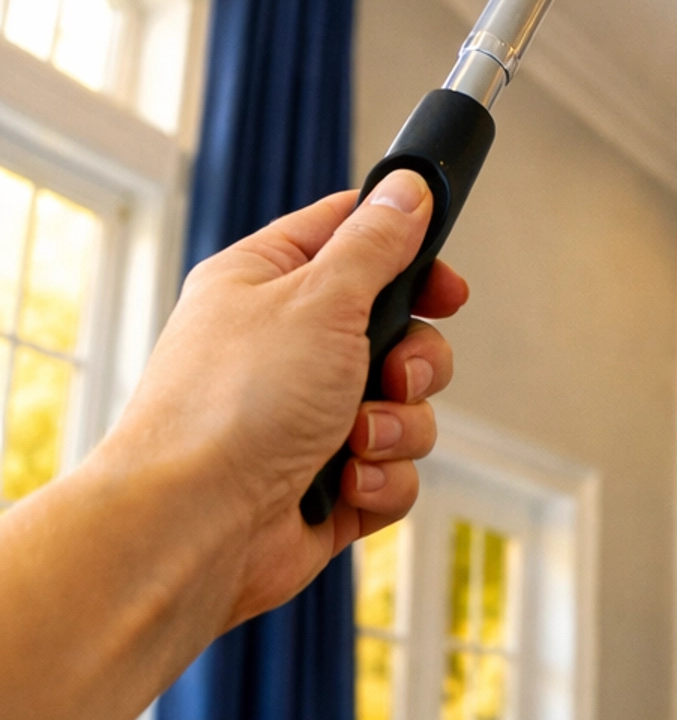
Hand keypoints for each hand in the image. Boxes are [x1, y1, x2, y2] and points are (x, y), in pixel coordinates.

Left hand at [106, 173, 467, 628]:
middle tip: (394, 374)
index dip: (407, 253)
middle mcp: (286, 349)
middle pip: (397, 330)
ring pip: (404, 406)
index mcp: (267, 285)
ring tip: (356, 440)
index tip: (444, 285)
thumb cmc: (230, 409)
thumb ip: (376, 243)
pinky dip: (381, 479)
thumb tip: (407, 189)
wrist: (191, 530)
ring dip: (397, 426)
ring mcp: (306, 420)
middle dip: (414, 360)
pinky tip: (345, 484)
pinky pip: (393, 470)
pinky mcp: (327, 484)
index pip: (351, 239)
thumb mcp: (320, 299)